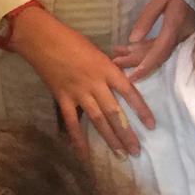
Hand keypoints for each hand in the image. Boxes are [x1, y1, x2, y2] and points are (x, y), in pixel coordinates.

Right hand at [8, 4, 154, 156]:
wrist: (43, 39)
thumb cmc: (72, 40)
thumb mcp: (98, 52)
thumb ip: (110, 70)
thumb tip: (122, 82)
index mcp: (107, 69)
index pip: (129, 92)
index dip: (141, 110)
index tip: (152, 125)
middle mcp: (95, 83)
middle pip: (114, 112)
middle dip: (127, 133)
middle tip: (136, 150)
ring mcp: (78, 93)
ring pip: (98, 120)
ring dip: (110, 138)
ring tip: (121, 154)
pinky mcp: (63, 99)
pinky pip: (72, 123)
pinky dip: (78, 140)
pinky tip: (85, 154)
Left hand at [112, 0, 194, 82]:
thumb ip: (147, 18)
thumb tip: (132, 40)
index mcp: (175, 25)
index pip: (160, 50)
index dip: (146, 65)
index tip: (132, 76)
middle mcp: (178, 36)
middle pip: (156, 55)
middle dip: (135, 61)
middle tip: (115, 62)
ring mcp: (178, 38)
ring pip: (156, 52)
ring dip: (136, 55)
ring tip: (117, 55)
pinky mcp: (175, 36)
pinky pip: (159, 47)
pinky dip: (143, 49)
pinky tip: (129, 48)